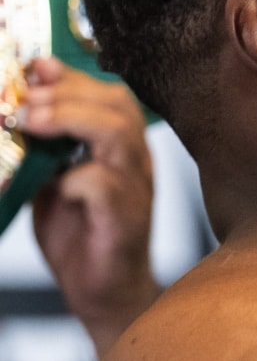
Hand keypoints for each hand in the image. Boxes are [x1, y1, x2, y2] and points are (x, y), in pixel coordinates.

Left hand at [23, 56, 159, 359]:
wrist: (105, 294)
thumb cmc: (81, 236)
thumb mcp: (55, 179)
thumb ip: (46, 148)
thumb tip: (17, 111)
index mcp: (122, 148)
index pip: (110, 94)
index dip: (72, 77)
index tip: (36, 67)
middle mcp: (135, 162)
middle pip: (118, 104)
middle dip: (66, 94)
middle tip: (23, 102)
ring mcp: (135, 190)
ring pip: (118, 134)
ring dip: (70, 120)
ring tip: (30, 123)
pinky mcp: (124, 221)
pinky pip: (106, 186)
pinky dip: (76, 178)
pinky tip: (56, 185)